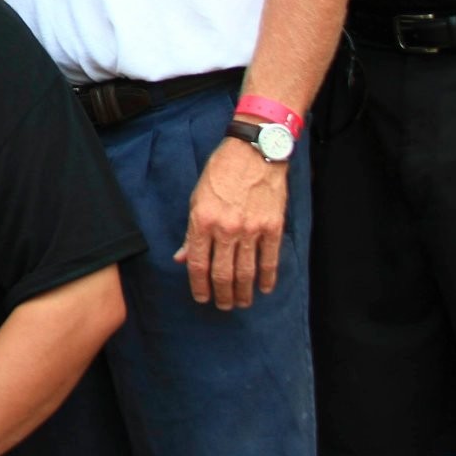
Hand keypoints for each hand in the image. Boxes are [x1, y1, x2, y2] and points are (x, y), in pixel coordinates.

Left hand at [174, 139, 287, 309]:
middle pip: (223, 273)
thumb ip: (192, 231)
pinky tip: (264, 289)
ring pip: (246, 272)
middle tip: (223, 306)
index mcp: (203, 220)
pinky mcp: (273, 226)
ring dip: (243, 292)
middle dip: (222, 295)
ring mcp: (252, 229)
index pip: (198, 264)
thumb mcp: (197, 197)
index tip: (201, 297)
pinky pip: (270, 259)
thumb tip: (182, 258)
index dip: (198, 286)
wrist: (254, 150)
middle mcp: (226, 228)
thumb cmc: (221, 170)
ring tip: (242, 303)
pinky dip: (268, 278)